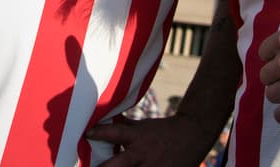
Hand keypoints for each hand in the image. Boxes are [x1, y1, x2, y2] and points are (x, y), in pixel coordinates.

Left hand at [87, 114, 218, 166]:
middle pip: (117, 165)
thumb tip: (101, 118)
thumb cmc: (161, 130)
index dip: (100, 133)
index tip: (87, 133)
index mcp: (136, 138)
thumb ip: (123, 126)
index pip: (115, 133)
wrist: (192, 135)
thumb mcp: (141, 126)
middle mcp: (141, 155)